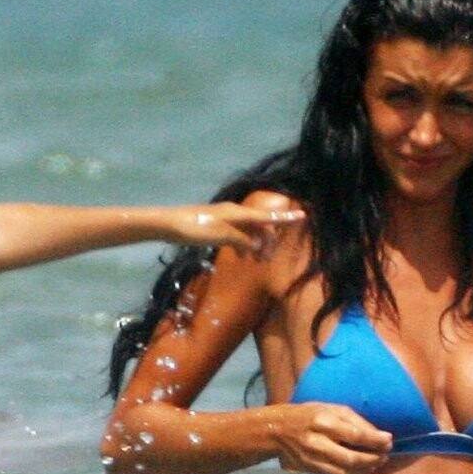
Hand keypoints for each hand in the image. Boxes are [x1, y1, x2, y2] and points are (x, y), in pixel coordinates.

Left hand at [166, 203, 304, 259]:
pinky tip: (243, 256)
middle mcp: (235, 213)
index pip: (267, 216)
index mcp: (238, 213)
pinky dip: (244, 244)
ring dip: (256, 244)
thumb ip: (242, 240)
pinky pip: (238, 234)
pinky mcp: (216, 225)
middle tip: (269, 258)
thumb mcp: (221, 236)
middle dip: (268, 238)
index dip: (284, 218)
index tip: (303, 216)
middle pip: (260, 224)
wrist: (169, 224)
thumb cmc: (195, 228)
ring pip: (249, 230)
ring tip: (258, 260)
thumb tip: (258, 244)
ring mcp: (225, 219)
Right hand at [270, 403, 392, 473]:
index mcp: (322, 422)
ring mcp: (312, 462)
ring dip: (365, 470)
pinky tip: (362, 471)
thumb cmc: (309, 415)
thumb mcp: (331, 408)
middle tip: (385, 455)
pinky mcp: (310, 473)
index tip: (389, 441)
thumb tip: (381, 436)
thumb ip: (355, 421)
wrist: (277, 431)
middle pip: (351, 459)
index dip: (375, 441)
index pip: (355, 435)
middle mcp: (316, 444)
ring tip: (376, 463)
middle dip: (373, 459)